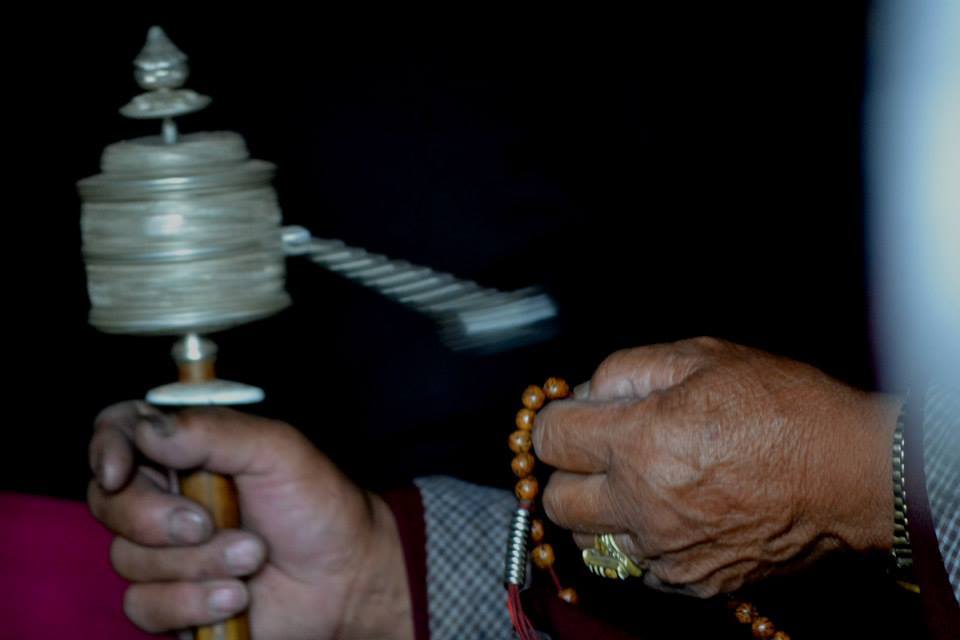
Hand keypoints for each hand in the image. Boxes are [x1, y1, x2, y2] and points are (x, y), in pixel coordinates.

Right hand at [87, 402, 412, 639]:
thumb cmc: (319, 507)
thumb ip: (215, 431)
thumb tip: (149, 427)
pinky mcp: (172, 600)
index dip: (107, 447)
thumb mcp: (278, 451)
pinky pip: (145, 604)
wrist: (345, 579)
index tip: (118, 471)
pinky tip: (235, 596)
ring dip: (197, 563)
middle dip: (157, 518)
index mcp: (188, 450)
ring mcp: (166, 551)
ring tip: (253, 557)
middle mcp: (168, 496)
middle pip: (109, 501)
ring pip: (129, 558)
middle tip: (208, 524)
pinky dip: (193, 602)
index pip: (120, 431)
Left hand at [534, 337, 898, 596]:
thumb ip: (629, 369)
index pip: (548, 439)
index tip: (571, 416)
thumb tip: (587, 391)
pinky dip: (640, 542)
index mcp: (638, 443)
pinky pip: (637, 567)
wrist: (851, 473)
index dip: (554, 420)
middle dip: (567, 472)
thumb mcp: (702, 357)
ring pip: (590, 541)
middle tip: (598, 452)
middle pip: (555, 500)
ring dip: (598, 512)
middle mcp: (641, 504)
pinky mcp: (692, 581)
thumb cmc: (784, 409)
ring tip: (635, 485)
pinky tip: (671, 514)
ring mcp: (666, 551)